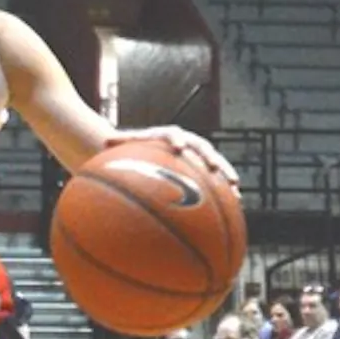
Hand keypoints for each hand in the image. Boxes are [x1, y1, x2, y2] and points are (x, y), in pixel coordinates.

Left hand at [107, 126, 238, 191]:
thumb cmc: (131, 150)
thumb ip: (118, 144)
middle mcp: (186, 142)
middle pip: (200, 148)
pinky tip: (236, 205)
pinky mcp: (203, 168)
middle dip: (209, 157)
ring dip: (225, 173)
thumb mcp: (122, 148)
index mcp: (165, 135)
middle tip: (214, 168)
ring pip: (215, 163)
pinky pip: (217, 179)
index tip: (176, 147)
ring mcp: (197, 154)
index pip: (171, 134)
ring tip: (235, 186)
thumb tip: (103, 141)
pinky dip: (226, 189)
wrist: (146, 151)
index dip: (175, 139)